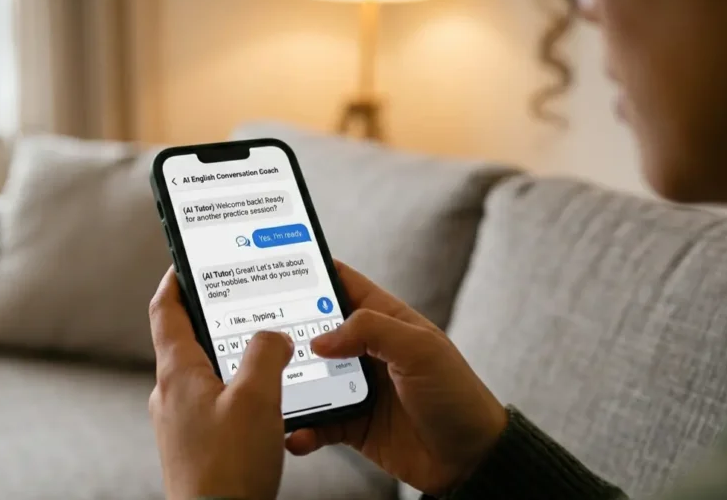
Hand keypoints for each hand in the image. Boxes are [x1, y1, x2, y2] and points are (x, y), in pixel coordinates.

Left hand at [148, 269, 294, 499]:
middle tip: (243, 300)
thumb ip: (266, 354)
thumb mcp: (257, 398)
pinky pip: (214, 405)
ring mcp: (180, 423)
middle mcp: (171, 395)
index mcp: (177, 373)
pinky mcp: (195, 446)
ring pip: (205, 375)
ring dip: (231, 358)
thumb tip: (273, 337)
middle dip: (215, 318)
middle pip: (187, 339)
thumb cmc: (228, 470)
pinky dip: (236, 392)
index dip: (177, 279)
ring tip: (265, 352)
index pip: (167, 309)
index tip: (188, 260)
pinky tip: (264, 403)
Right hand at [286, 261, 508, 494]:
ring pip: (309, 379)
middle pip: (315, 331)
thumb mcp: (420, 350)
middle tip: (256, 333)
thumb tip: (321, 338)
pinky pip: (317, 423)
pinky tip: (295, 433)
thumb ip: (372, 330)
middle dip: (287, 332)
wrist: (469, 460)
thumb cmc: (457, 396)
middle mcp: (367, 350)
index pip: (343, 285)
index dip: (313, 273)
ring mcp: (357, 388)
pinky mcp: (352, 424)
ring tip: (270, 387)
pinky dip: (302, 428)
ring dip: (289, 384)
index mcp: (386, 321)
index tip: (278, 268)